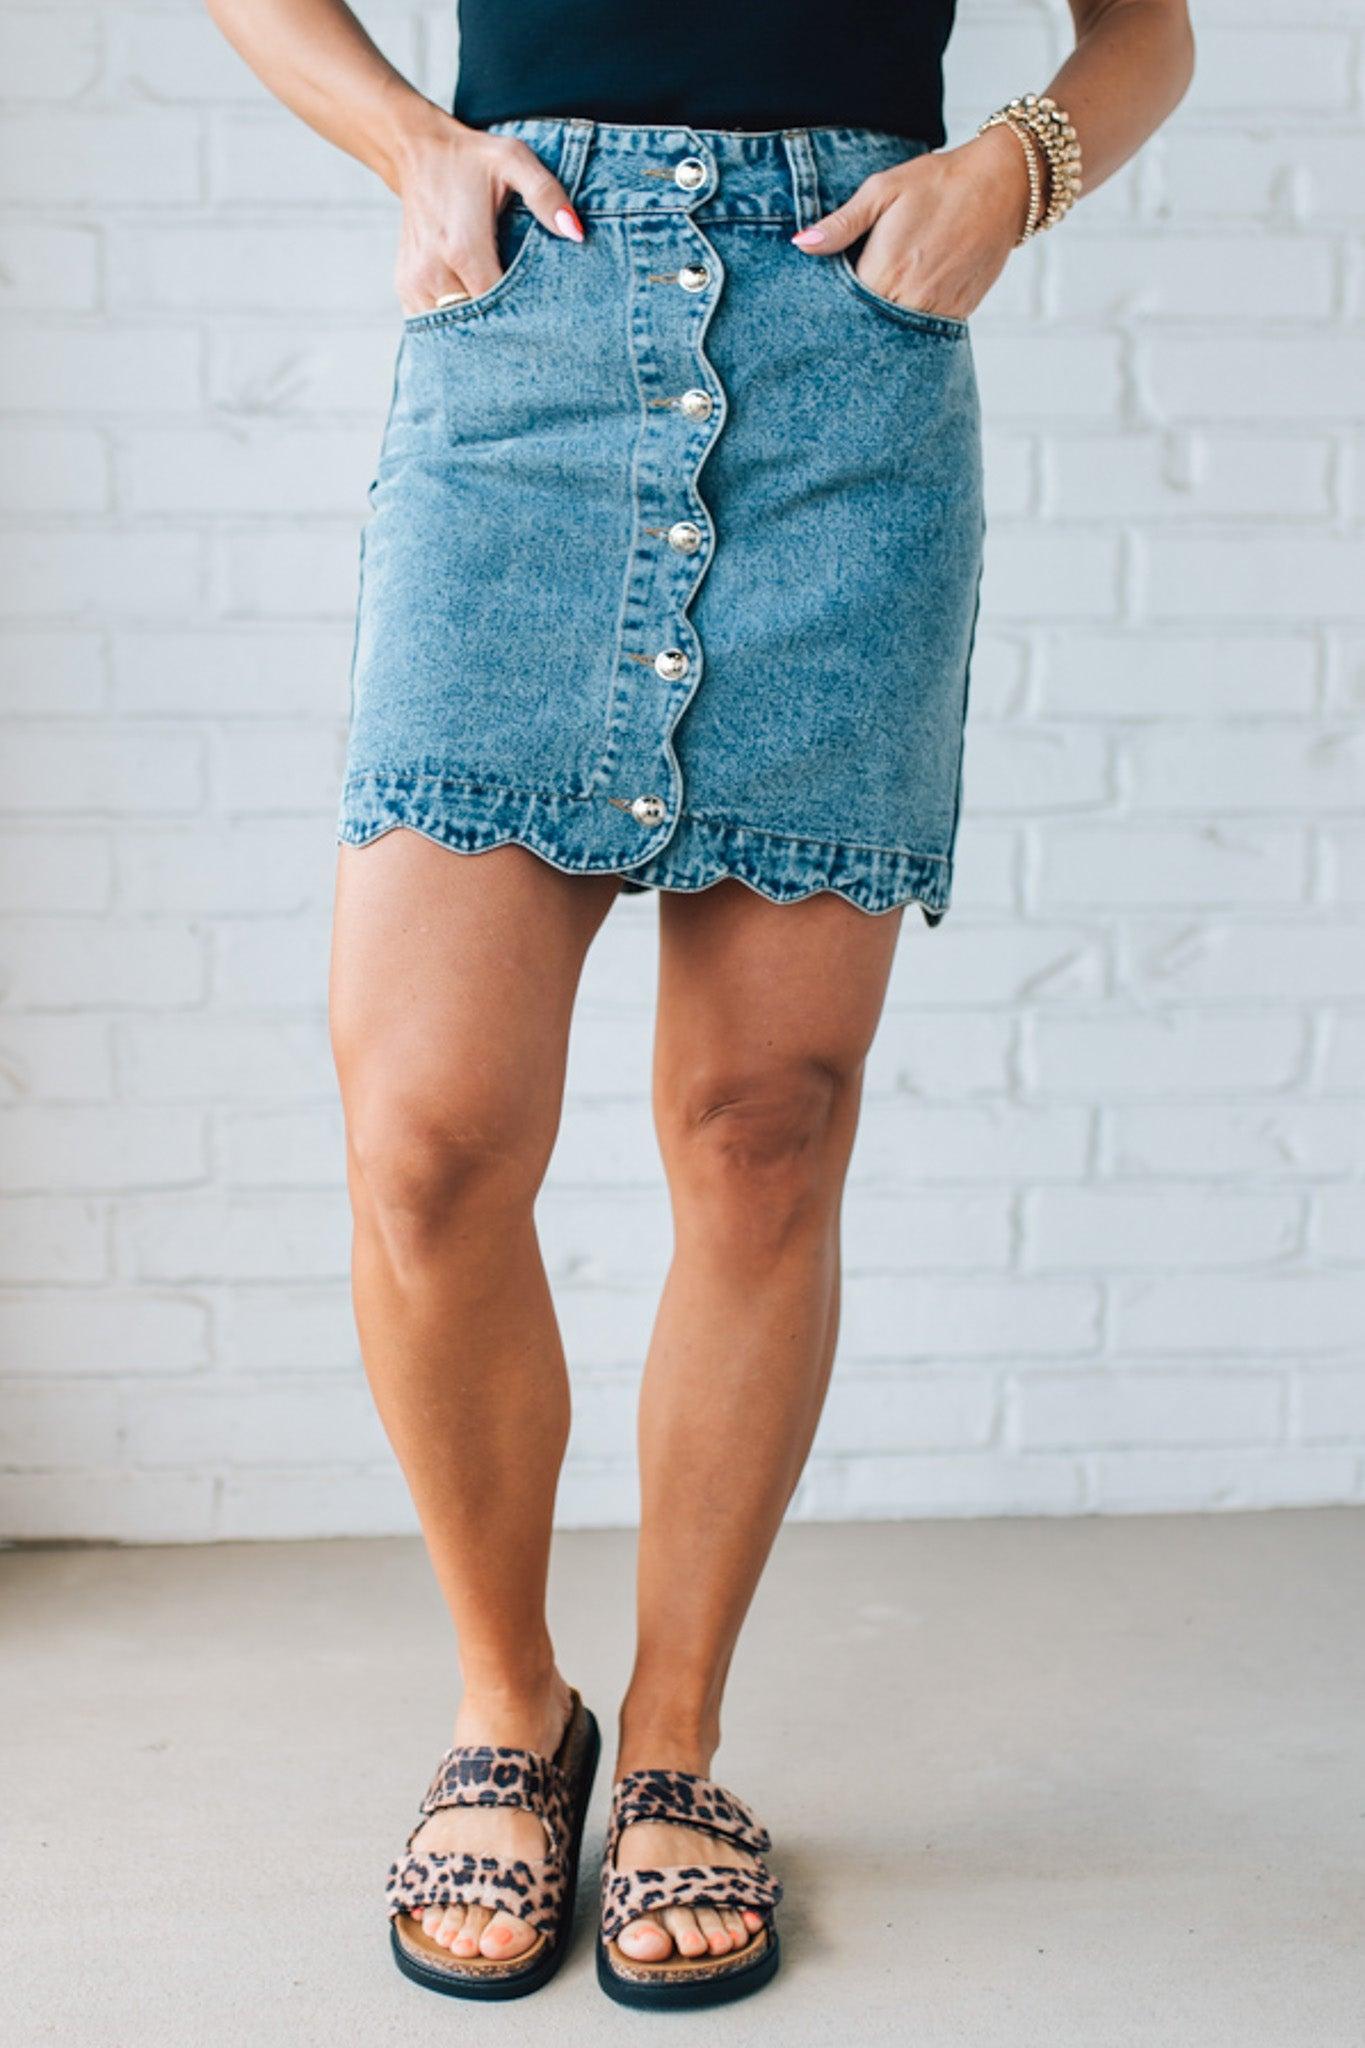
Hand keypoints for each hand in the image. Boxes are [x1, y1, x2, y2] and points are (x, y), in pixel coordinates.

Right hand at [391, 113, 584, 314]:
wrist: (418, 150)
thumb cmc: (472, 159)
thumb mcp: (514, 160)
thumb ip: (546, 194)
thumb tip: (575, 232)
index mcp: (462, 247)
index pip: (498, 308)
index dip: (522, 317)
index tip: (543, 317)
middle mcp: (434, 269)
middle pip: (475, 326)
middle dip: (502, 330)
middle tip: (530, 331)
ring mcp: (415, 280)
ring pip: (452, 331)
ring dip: (477, 332)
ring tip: (502, 326)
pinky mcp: (405, 285)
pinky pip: (433, 323)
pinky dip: (454, 327)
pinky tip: (475, 321)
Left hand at [791, 126, 1031, 321]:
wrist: (1003, 184)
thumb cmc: (938, 182)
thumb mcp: (883, 190)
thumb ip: (841, 223)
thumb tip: (802, 244)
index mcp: (885, 269)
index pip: (844, 308)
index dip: (831, 310)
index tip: (820, 308)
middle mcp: (911, 298)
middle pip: (868, 329)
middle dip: (854, 326)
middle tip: (837, 325)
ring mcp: (938, 309)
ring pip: (897, 338)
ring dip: (882, 332)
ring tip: (873, 318)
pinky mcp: (959, 313)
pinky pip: (926, 335)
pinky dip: (910, 330)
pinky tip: (901, 316)